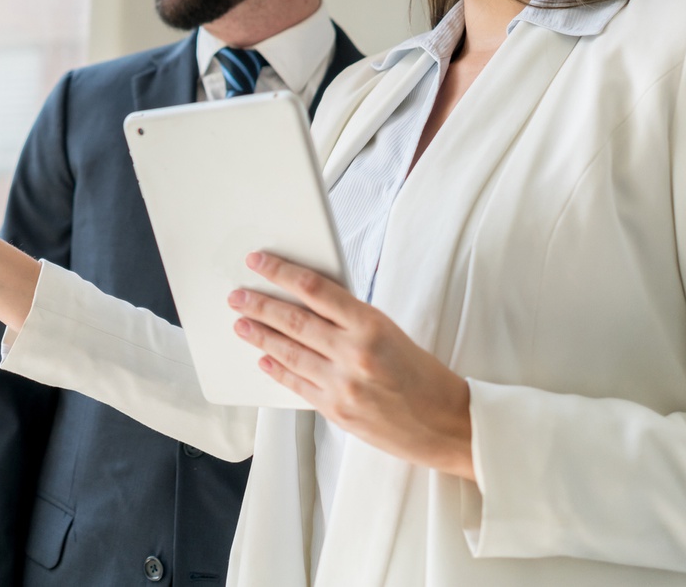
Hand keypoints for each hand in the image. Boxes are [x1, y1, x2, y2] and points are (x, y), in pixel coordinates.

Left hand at [229, 252, 475, 480]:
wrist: (448, 424)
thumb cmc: (423, 374)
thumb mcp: (391, 332)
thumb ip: (350, 318)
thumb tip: (307, 301)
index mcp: (371, 325)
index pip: (314, 289)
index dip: (281, 272)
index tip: (259, 261)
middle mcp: (354, 354)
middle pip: (293, 321)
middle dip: (260, 304)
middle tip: (237, 294)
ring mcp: (342, 385)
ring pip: (289, 353)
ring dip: (260, 336)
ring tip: (241, 322)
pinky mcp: (337, 412)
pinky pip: (297, 385)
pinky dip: (277, 370)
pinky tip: (263, 359)